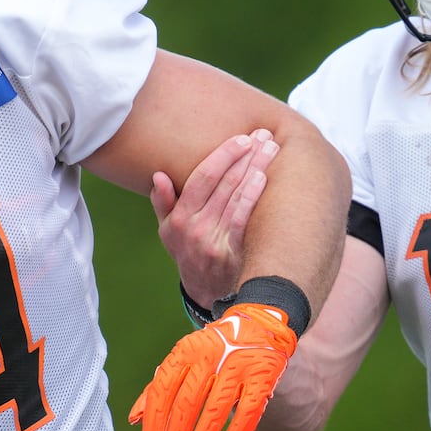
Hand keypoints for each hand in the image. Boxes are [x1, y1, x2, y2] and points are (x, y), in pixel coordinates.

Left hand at [128, 303, 296, 430]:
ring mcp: (238, 367)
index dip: (155, 419)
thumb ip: (159, 386)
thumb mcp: (183, 359)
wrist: (258, 325)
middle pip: (187, 403)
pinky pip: (248, 412)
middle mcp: (210, 357)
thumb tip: (134, 419)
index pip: (163, 388)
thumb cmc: (212, 349)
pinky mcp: (262, 377)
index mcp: (186, 351)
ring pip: (215, 412)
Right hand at [154, 129, 276, 307]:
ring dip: (255, 168)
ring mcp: (212, 241)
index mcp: (178, 219)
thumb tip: (159, 175)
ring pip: (235, 195)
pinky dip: (252, 195)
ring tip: (271, 149)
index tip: (241, 138)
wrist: (206, 295)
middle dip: (245, 155)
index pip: (201, 177)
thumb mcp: (168, 233)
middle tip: (263, 136)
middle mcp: (193, 228)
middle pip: (222, 182)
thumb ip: (163, 203)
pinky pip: (242, 218)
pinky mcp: (231, 253)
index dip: (222, 155)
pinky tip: (263, 177)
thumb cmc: (189, 254)